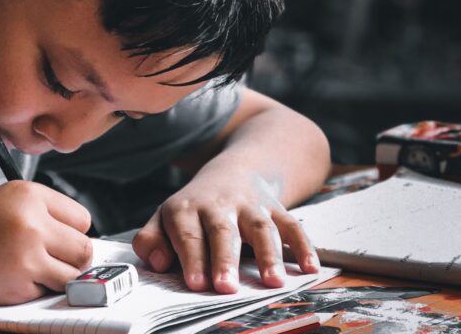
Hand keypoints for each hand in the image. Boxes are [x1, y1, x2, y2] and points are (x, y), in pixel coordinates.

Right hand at [0, 180, 92, 305]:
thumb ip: (36, 215)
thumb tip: (71, 237)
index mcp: (28, 194)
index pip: (81, 218)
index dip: (69, 232)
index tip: (58, 239)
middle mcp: (33, 221)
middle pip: (83, 248)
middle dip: (69, 258)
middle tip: (45, 260)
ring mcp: (28, 255)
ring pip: (73, 275)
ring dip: (56, 278)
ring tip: (26, 271)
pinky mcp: (18, 285)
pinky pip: (46, 292)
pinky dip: (34, 292)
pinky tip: (7, 280)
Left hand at [131, 173, 317, 293]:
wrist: (232, 172)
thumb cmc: (193, 209)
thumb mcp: (163, 218)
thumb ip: (150, 240)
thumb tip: (156, 262)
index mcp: (186, 209)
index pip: (188, 235)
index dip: (192, 258)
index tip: (196, 283)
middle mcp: (219, 205)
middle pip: (223, 231)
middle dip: (224, 260)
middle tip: (225, 288)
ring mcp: (251, 206)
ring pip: (261, 228)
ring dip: (268, 255)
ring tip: (273, 283)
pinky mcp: (276, 209)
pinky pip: (292, 225)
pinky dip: (303, 245)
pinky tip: (309, 268)